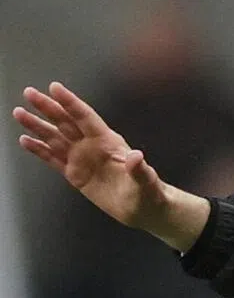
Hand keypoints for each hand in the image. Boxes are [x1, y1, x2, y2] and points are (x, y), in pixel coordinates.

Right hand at [12, 82, 208, 250]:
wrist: (144, 210)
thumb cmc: (149, 193)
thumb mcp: (147, 182)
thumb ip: (140, 169)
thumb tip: (136, 156)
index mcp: (108, 142)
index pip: (86, 118)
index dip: (71, 103)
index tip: (55, 88)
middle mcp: (91, 146)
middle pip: (66, 122)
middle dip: (48, 108)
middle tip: (29, 93)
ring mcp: (82, 159)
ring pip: (55, 138)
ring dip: (37, 126)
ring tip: (19, 113)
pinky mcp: (75, 174)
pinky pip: (53, 159)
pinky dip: (39, 150)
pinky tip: (25, 141)